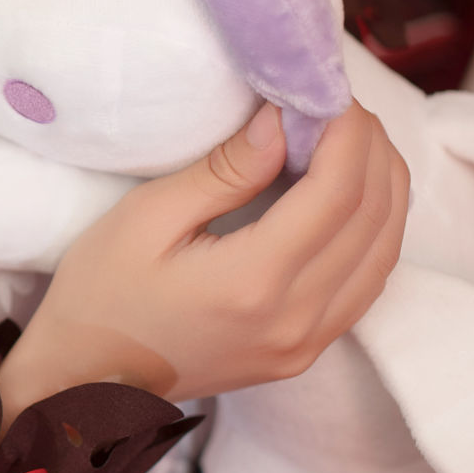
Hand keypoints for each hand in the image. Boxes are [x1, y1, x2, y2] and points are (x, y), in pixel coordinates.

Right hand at [0, 101, 408, 414]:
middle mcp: (295, 319)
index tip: (329, 93)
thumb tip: (282, 122)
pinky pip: (367, 283)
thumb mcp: (147, 215)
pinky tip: (352, 197)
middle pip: (375, 219)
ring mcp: (307, 343)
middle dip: (372, 150)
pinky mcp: (306, 352)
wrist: (89, 379)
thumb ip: (223, 170)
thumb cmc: (102, 292)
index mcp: (252, 282)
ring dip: (384, 189)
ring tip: (352, 142)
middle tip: (341, 108)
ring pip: (384, 253)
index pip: (338, 192)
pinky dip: (375, 231)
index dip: (349, 133)